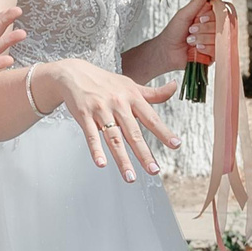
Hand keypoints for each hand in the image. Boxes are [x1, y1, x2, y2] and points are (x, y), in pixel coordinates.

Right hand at [38, 57, 180, 180]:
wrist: (75, 73)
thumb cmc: (106, 82)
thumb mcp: (131, 85)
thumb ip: (153, 93)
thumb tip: (174, 87)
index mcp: (132, 98)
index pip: (151, 118)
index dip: (164, 132)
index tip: (176, 145)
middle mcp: (118, 104)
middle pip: (133, 133)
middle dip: (144, 153)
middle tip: (154, 170)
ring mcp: (101, 110)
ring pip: (113, 138)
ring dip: (122, 159)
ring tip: (130, 177)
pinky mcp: (84, 116)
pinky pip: (91, 135)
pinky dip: (96, 150)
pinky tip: (101, 163)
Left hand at [156, 0, 217, 71]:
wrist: (167, 51)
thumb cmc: (174, 32)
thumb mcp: (185, 14)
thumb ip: (197, 1)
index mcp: (209, 16)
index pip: (221, 11)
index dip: (211, 16)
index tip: (199, 18)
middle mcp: (215, 28)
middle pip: (221, 25)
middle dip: (203, 28)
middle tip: (191, 30)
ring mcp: (216, 41)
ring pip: (219, 38)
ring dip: (202, 38)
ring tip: (190, 40)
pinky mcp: (215, 54)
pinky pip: (218, 50)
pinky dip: (205, 48)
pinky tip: (197, 49)